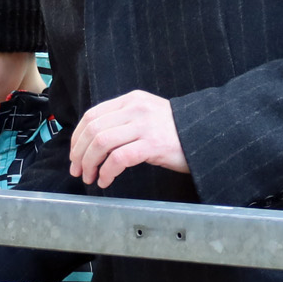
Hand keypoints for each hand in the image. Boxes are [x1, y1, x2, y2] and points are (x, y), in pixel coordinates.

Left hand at [70, 90, 187, 186]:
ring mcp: (145, 126)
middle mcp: (136, 109)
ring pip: (101, 142)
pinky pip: (119, 158)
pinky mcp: (153, 144)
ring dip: (90, 164)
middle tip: (78, 170)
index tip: (74, 155)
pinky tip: (106, 181)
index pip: (92, 115)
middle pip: (93, 129)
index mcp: (131, 101)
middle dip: (79, 153)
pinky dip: (107, 172)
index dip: (77, 137)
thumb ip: (124, 122)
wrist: (208, 134)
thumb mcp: (147, 117)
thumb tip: (94, 143)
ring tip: (90, 177)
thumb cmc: (176, 132)